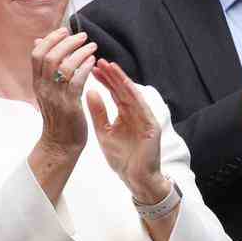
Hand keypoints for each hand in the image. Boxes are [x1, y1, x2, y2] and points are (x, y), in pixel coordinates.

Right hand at [32, 27, 97, 152]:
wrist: (60, 143)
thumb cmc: (57, 115)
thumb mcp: (46, 89)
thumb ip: (44, 67)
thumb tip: (39, 41)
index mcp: (37, 82)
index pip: (37, 53)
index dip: (50, 39)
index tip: (65, 30)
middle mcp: (43, 88)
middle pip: (50, 56)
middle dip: (67, 42)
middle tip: (82, 36)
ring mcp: (55, 96)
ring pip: (64, 66)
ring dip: (80, 52)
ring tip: (92, 47)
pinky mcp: (69, 105)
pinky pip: (77, 81)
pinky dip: (85, 68)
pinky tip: (92, 62)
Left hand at [86, 59, 167, 202]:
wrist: (136, 179)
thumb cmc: (122, 158)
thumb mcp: (104, 132)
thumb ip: (98, 113)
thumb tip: (89, 92)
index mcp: (125, 114)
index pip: (114, 92)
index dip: (104, 80)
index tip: (91, 69)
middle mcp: (136, 112)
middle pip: (122, 89)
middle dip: (111, 75)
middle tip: (98, 61)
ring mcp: (145, 118)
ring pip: (132, 94)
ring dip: (121, 80)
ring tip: (109, 67)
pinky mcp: (151, 126)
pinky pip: (142, 106)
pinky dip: (133, 94)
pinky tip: (123, 84)